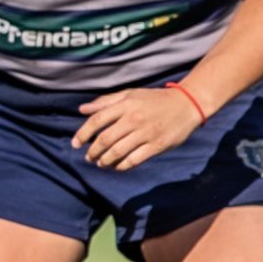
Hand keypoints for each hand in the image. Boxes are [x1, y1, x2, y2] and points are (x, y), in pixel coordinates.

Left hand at [72, 86, 204, 170]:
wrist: (187, 104)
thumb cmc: (155, 99)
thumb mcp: (130, 94)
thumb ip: (105, 102)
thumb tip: (82, 110)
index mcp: (126, 105)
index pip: (97, 120)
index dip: (83, 133)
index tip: (75, 144)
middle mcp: (134, 119)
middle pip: (105, 139)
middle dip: (93, 151)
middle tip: (88, 157)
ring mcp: (146, 133)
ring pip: (118, 152)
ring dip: (105, 161)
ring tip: (100, 163)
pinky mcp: (157, 145)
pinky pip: (134, 160)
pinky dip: (122, 166)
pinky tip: (116, 166)